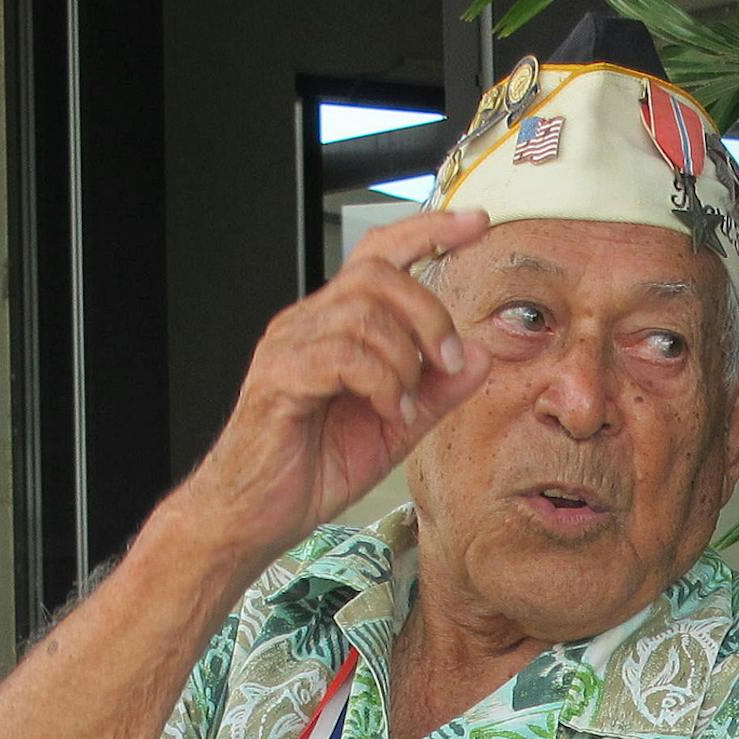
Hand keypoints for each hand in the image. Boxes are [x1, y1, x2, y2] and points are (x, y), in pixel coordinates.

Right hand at [177, 208, 494, 566]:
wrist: (257, 514)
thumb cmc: (312, 466)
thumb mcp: (395, 427)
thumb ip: (437, 391)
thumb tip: (481, 356)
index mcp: (337, 326)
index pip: (381, 254)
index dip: (428, 231)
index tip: (476, 224)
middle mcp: (310, 323)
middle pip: (379, 274)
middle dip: (430, 315)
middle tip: (448, 363)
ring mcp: (290, 346)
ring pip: (364, 313)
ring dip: (405, 361)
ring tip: (406, 405)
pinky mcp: (279, 377)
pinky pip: (343, 356)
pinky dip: (382, 384)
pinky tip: (388, 412)